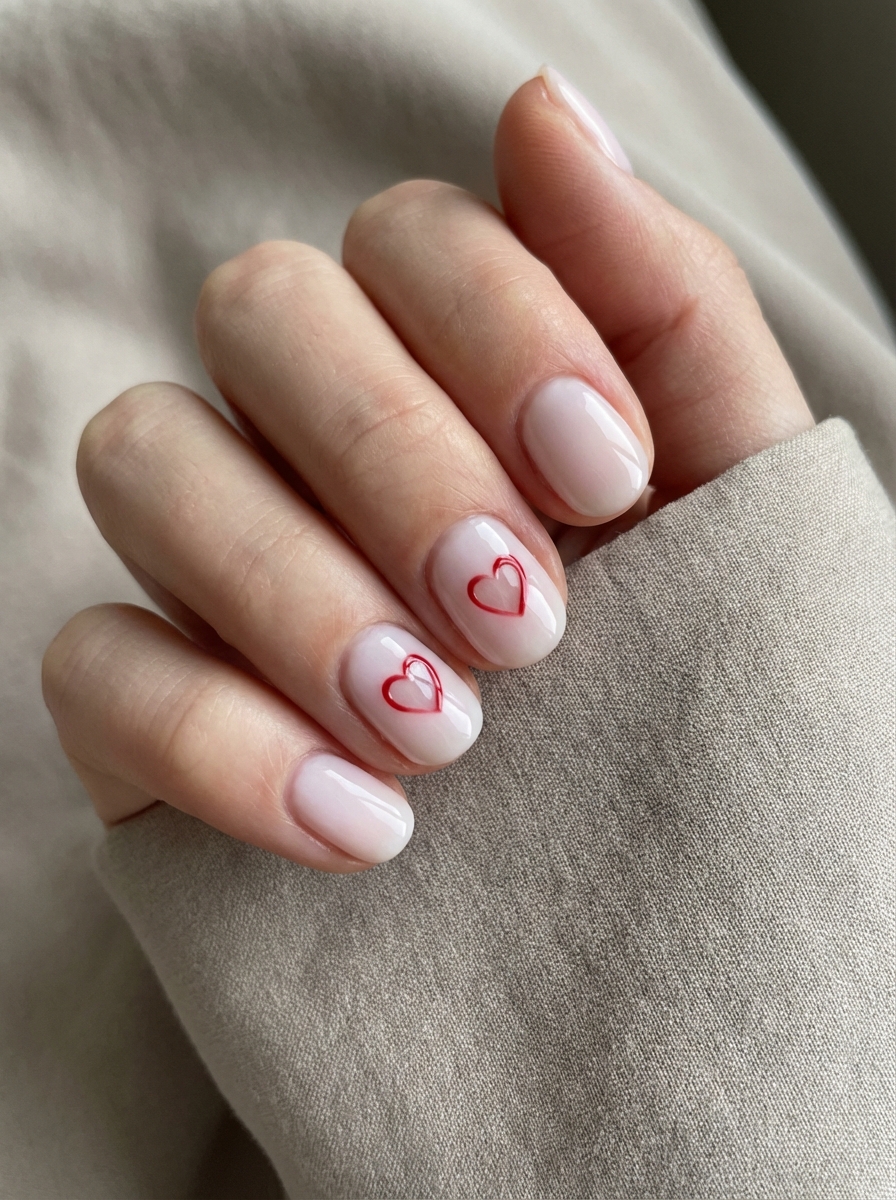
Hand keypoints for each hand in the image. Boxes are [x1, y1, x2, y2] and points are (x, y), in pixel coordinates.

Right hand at [42, 69, 813, 871]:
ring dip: (298, 590)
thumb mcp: (730, 498)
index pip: (411, 231)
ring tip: (447, 734)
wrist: (643, 914)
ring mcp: (209, 558)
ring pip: (142, 452)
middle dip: (397, 457)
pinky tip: (366, 828)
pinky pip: (91, 662)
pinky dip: (220, 736)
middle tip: (526, 622)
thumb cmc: (692, 687)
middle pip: (260, 309)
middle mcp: (309, 431)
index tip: (604, 482)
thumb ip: (660, 303)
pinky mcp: (138, 702)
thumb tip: (542, 107)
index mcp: (452, 366)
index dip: (500, 327)